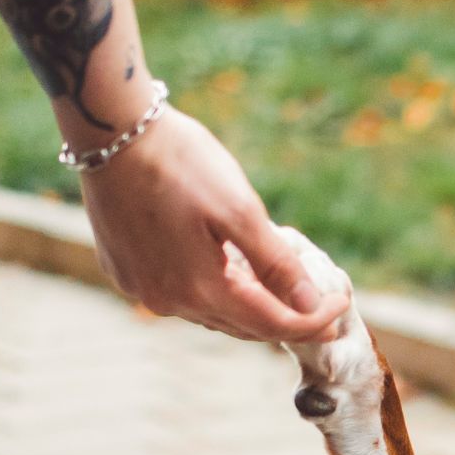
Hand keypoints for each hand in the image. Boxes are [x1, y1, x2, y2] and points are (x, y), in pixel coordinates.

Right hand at [77, 107, 348, 340]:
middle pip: (242, 325)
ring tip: (281, 291)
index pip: (272, 324)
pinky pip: (181, 293)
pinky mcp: (124, 270)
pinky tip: (229, 269)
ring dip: (249, 305)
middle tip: (322, 308)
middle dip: (286, 318)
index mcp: (199, 289)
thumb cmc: (180, 162)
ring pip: (211, 312)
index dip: (313, 320)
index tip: (343, 303)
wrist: (111, 129)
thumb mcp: (239, 209)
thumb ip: (275, 264)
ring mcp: (141, 288)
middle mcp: (167, 300)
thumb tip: (309, 307)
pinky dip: (213, 289)